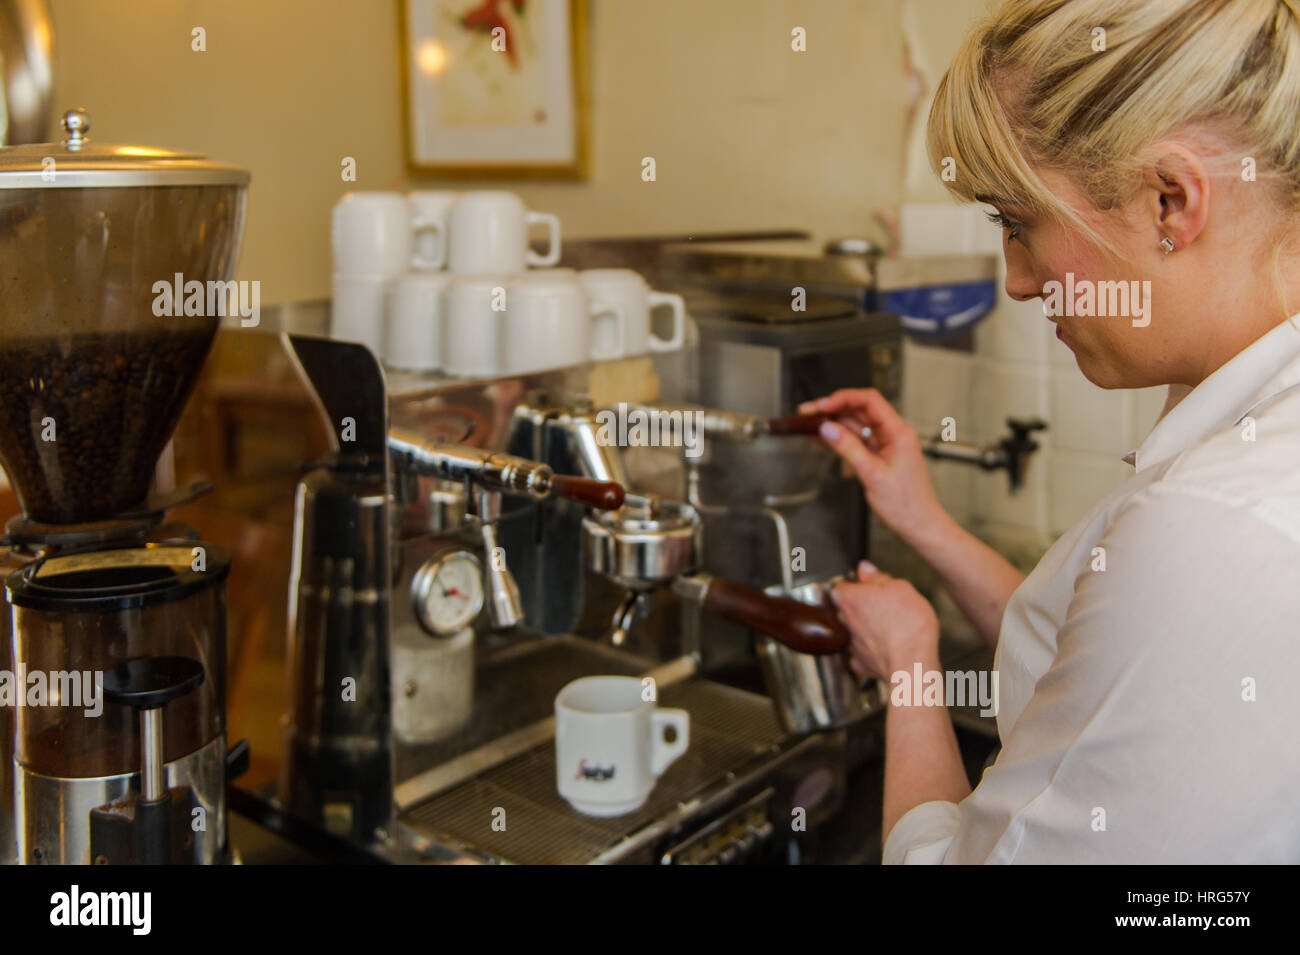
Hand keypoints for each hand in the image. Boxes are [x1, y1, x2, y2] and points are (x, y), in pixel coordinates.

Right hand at [799, 388, 945, 544]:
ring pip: (856, 425)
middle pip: (860, 410)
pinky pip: (856, 441)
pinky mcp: (878, 457)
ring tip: (809, 424)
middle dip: (833, 409)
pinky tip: (822, 438)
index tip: (823, 406)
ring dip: (833, 423)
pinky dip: (839, 438)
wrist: (919, 526)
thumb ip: (848, 448)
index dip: (844, 399)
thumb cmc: (906, 504)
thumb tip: (828, 429)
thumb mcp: (872, 474)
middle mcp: (893, 435)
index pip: (869, 401)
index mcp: (898, 432)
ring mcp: (885, 445)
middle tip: (808, 413)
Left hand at [831, 561, 939, 681]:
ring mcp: (851, 645)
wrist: (913, 663)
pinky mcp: (861, 665)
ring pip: (854, 632)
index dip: (856, 586)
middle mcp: (845, 622)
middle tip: (884, 606)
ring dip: (866, 630)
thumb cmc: (908, 625)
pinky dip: (871, 652)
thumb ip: (878, 577)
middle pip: (846, 609)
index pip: (841, 587)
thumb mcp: (900, 588)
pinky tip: (886, 649)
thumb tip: (865, 569)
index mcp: (850, 599)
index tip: (869, 587)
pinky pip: (862, 655)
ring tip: (890, 628)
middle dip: (861, 607)